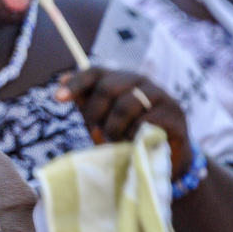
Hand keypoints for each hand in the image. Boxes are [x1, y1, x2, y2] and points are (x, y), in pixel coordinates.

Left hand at [56, 67, 191, 178]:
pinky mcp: (175, 115)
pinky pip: (145, 122)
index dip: (76, 83)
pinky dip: (133, 137)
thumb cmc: (129, 137)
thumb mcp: (103, 121)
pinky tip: (134, 145)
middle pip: (108, 87)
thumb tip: (62, 79)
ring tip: (115, 142)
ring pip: (125, 105)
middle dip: (95, 114)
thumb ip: (87, 103)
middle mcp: (141, 82)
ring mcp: (161, 96)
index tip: (58, 98)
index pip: (96, 72)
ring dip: (114, 128)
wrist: (166, 160)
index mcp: (122, 80)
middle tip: (96, 134)